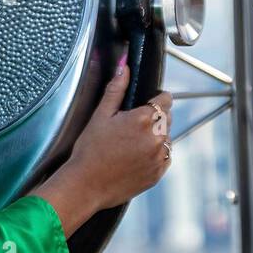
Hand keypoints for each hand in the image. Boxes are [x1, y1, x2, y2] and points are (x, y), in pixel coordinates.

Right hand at [65, 52, 172, 211]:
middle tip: (129, 128)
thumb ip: (116, 89)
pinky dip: (153, 156)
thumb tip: (124, 67)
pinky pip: (163, 157)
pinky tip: (133, 158)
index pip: (165, 99)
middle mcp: (157, 138)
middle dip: (153, 119)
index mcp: (144, 119)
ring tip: (129, 145)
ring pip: (166, 138)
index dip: (154, 100)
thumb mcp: (100, 116)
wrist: (85, 185)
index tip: (143, 105)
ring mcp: (159, 157)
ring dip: (154, 138)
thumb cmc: (89, 151)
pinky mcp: (158, 173)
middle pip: (167, 118)